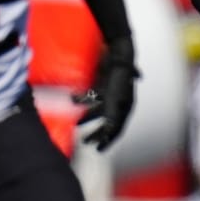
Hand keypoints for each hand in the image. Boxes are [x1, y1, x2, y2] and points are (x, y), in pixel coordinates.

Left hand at [74, 36, 137, 151]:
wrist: (118, 51)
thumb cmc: (118, 75)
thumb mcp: (114, 97)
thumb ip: (111, 113)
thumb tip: (108, 131)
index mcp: (125, 106)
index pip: (117, 129)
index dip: (108, 140)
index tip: (98, 150)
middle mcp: (120, 101)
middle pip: (108, 122)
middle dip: (96, 132)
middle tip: (85, 142)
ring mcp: (112, 92)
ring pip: (100, 110)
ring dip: (88, 118)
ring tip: (76, 125)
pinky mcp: (104, 83)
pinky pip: (94, 96)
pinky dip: (85, 100)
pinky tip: (73, 100)